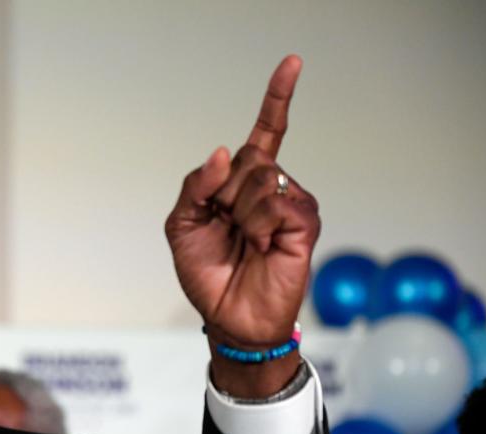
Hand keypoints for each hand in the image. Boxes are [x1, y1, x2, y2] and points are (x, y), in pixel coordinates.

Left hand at [165, 55, 319, 396]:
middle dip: (225, 193)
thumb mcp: (181, 226)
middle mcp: (270, 188)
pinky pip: (279, 201)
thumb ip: (195, 186)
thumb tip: (224, 151)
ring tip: (244, 241)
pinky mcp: (304, 224)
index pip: (264, 133)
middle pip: (251, 157)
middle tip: (226, 227)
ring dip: (241, 213)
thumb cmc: (206, 273)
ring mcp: (290, 204)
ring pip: (263, 177)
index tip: (293, 63)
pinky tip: (260, 245)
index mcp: (240, 184)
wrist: (228, 317)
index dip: (277, 99)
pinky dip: (260, 224)